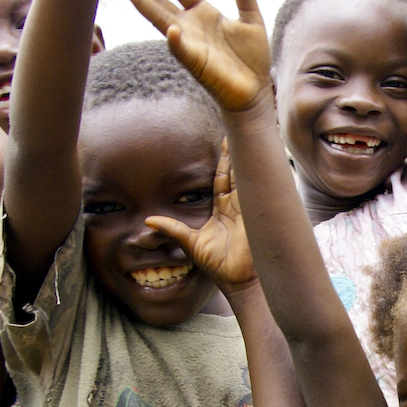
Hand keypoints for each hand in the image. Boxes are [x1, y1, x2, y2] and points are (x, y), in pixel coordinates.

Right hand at [117, 0, 271, 111]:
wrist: (254, 90)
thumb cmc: (251, 58)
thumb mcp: (251, 18)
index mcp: (203, 14)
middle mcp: (190, 27)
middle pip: (158, 2)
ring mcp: (189, 44)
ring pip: (160, 21)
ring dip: (142, 4)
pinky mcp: (195, 63)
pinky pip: (181, 50)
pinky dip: (176, 40)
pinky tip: (170, 29)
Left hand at [144, 137, 257, 294]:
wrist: (240, 282)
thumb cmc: (218, 267)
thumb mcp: (190, 244)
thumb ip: (171, 229)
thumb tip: (149, 220)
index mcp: (223, 210)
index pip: (222, 178)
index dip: (223, 160)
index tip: (223, 140)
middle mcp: (237, 205)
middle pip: (237, 170)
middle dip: (236, 150)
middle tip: (236, 125)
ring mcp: (249, 207)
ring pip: (247, 174)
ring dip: (246, 154)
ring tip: (246, 130)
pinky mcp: (256, 211)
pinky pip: (255, 185)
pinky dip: (256, 169)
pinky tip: (257, 152)